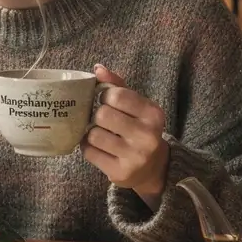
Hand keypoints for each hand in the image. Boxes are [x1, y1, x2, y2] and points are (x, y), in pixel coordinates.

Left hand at [81, 64, 168, 206]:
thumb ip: (118, 85)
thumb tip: (97, 68)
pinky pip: (89, 152)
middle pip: (102, 115)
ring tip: (101, 134)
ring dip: (92, 133)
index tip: (106, 101)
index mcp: (153, 114)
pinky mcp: (121, 173)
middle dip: (98, 116)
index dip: (104, 96)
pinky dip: (88, 147)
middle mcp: (147, 136)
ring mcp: (135, 157)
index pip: (116, 95)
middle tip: (103, 120)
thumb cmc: (139, 128)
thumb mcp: (136, 105)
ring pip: (94, 135)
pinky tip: (98, 147)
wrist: (153, 168)